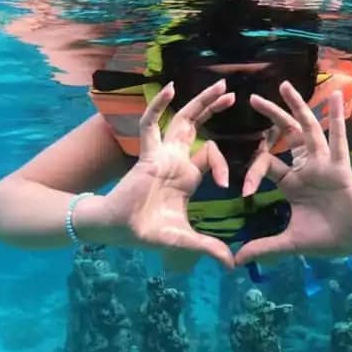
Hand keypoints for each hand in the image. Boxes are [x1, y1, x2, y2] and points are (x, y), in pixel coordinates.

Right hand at [82, 80, 236, 268]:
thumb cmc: (148, 232)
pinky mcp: (148, 153)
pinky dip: (159, 106)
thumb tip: (232, 266)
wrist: (119, 230)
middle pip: (197, 125)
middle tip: (233, 94)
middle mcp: (176, 159)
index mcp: (187, 175)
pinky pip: (152, 124)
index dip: (222, 164)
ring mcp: (162, 153)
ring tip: (219, 86)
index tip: (228, 186)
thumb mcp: (185, 239)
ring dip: (200, 102)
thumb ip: (209, 247)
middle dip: (214, 109)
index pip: (211, 154)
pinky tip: (170, 89)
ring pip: (182, 119)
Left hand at [234, 81, 351, 265]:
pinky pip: (339, 139)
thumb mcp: (291, 243)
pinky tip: (335, 96)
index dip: (252, 173)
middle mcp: (306, 168)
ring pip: (307, 129)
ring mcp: (324, 165)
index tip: (242, 191)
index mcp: (292, 183)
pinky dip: (337, 117)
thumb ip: (265, 248)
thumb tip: (237, 261)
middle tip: (253, 99)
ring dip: (297, 107)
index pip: (266, 165)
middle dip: (271, 117)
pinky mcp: (341, 167)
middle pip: (285, 136)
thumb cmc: (328, 239)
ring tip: (284, 85)